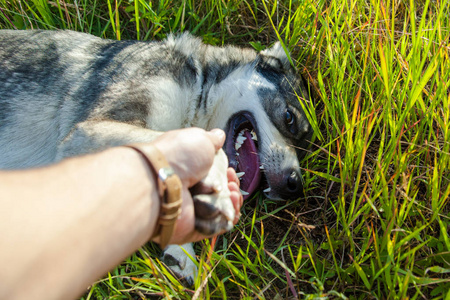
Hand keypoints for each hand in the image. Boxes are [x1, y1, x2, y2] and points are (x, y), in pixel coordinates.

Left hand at [151, 128, 242, 244]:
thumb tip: (219, 135)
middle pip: (217, 194)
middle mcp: (186, 191)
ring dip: (232, 201)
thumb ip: (211, 140)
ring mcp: (189, 211)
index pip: (209, 177)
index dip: (224, 174)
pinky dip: (228, 218)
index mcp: (186, 171)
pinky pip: (216, 227)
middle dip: (231, 188)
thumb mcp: (199, 140)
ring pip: (219, 211)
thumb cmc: (178, 157)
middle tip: (232, 182)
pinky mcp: (192, 229)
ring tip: (233, 193)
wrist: (161, 181)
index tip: (230, 170)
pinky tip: (232, 204)